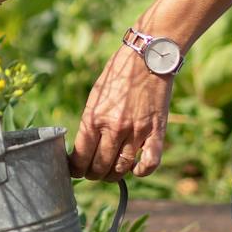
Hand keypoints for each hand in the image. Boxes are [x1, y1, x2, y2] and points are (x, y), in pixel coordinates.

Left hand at [71, 44, 172, 179]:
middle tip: (92, 171)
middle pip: (99, 168)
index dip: (75, 170)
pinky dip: (141, 171)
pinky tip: (136, 169)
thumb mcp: (95, 96)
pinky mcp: (156, 131)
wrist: (148, 57)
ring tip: (111, 170)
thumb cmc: (118, 74)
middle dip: (92, 174)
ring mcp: (136, 131)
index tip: (76, 169)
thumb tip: (83, 148)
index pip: (80, 159)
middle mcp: (114, 128)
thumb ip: (90, 122)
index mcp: (93, 118)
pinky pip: (150, 163)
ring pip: (121, 169)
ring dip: (113, 175)